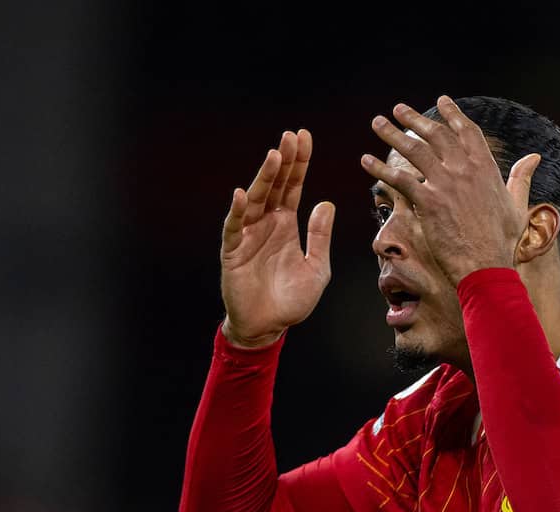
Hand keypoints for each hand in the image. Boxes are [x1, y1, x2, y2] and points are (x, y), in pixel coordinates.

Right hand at [220, 129, 333, 347]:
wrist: (269, 327)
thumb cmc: (292, 300)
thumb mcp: (317, 268)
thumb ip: (320, 237)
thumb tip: (326, 203)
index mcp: (286, 225)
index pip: (293, 187)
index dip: (299, 164)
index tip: (305, 138)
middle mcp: (266, 225)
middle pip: (274, 186)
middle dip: (283, 161)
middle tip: (291, 136)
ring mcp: (248, 236)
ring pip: (256, 200)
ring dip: (264, 178)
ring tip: (274, 156)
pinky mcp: (233, 252)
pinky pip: (234, 227)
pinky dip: (238, 211)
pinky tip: (243, 194)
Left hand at [359, 95, 539, 285]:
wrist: (486, 265)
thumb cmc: (502, 240)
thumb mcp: (516, 204)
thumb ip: (520, 177)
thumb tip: (533, 157)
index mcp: (486, 167)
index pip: (466, 131)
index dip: (453, 114)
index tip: (441, 101)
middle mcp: (464, 168)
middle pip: (435, 134)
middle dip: (415, 118)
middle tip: (399, 109)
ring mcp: (445, 183)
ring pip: (413, 150)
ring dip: (392, 134)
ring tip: (377, 124)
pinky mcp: (427, 201)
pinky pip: (399, 179)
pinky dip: (379, 168)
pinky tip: (365, 160)